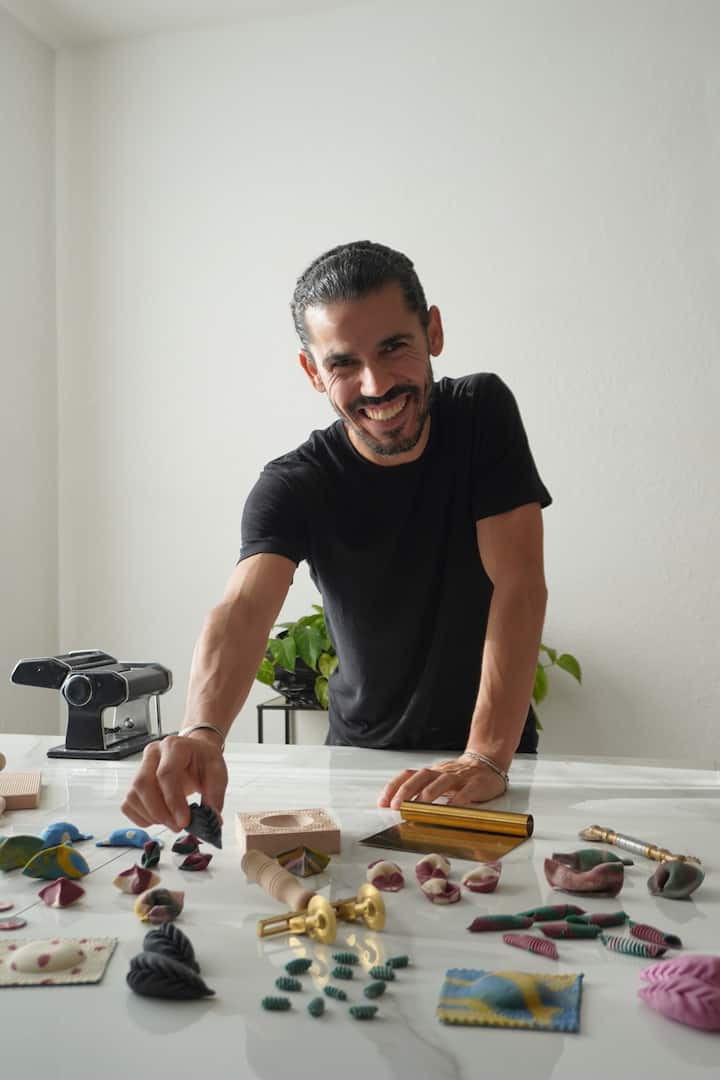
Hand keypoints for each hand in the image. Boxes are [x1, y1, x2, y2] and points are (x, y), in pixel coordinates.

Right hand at [121, 732, 227, 831]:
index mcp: (174, 746)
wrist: (194, 754)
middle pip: (143, 784)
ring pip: (133, 796)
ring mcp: (140, 768)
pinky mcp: (134, 783)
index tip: (184, 821)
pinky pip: (128, 805)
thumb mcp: (217, 772)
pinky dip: (142, 818)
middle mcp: (153, 754)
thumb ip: (215, 795)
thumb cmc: (203, 761)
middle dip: (160, 812)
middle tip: (178, 826)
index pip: (166, 773)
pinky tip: (160, 819)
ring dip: (152, 817)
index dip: (173, 801)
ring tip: (172, 822)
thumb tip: (212, 820)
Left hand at [377, 756, 506, 808]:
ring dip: (429, 793)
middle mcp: (442, 773)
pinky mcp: (476, 784)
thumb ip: (419, 790)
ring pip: (442, 781)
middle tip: (397, 806)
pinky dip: (459, 799)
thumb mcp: (436, 780)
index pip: (408, 775)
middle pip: (421, 777)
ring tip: (419, 806)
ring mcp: (459, 777)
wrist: (487, 762)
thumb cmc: (458, 776)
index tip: (383, 802)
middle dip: (406, 791)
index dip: (394, 787)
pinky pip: (467, 791)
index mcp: (431, 773)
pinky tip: (452, 808)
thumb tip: (394, 804)